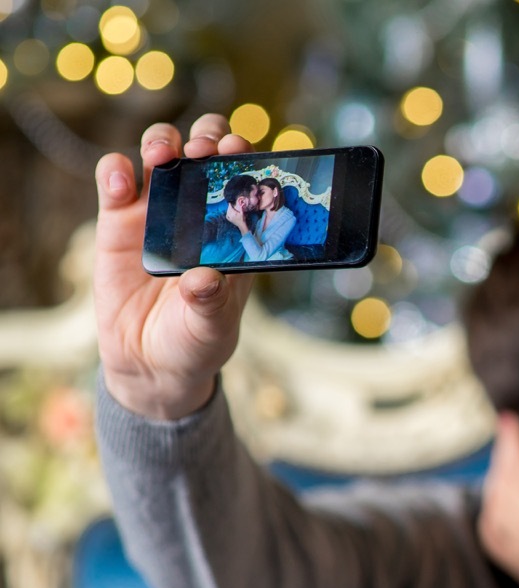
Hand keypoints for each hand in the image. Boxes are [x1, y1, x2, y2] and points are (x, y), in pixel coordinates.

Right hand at [94, 115, 256, 418]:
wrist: (150, 363)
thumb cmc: (196, 341)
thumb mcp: (211, 326)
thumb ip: (210, 302)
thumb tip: (204, 279)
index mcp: (236, 230)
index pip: (247, 178)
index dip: (248, 159)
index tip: (243, 153)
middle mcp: (200, 211)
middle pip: (207, 152)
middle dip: (209, 137)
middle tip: (204, 150)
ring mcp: (159, 210)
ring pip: (162, 153)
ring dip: (163, 141)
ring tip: (163, 154)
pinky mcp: (118, 220)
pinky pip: (115, 180)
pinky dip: (115, 169)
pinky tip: (121, 179)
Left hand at [225, 204, 248, 232]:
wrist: (241, 225)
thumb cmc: (242, 219)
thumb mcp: (242, 213)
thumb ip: (241, 209)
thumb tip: (240, 204)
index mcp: (234, 214)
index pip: (231, 208)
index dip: (230, 205)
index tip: (229, 203)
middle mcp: (231, 216)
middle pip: (229, 210)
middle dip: (228, 207)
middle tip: (229, 206)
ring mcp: (230, 218)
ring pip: (227, 213)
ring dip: (227, 210)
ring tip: (228, 209)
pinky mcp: (230, 220)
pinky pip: (227, 217)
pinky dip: (227, 214)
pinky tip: (227, 213)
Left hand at [480, 414, 518, 587]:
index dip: (510, 440)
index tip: (508, 420)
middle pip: (503, 481)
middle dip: (504, 455)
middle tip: (509, 435)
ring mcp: (518, 550)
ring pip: (494, 505)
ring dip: (496, 480)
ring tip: (507, 464)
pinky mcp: (517, 566)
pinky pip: (490, 534)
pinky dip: (491, 513)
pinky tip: (499, 503)